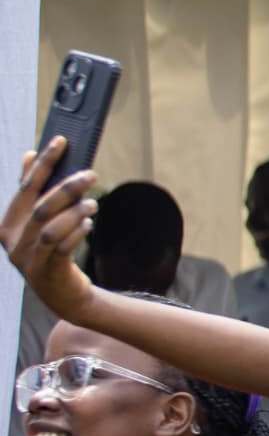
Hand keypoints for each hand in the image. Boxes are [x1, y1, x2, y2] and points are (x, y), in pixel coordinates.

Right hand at [2, 142, 98, 321]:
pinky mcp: (46, 273)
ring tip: (93, 204)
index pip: (26, 187)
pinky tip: (88, 225)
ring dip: (74, 213)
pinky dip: (76, 233)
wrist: (62, 294)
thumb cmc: (50, 250)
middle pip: (40, 207)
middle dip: (66, 188)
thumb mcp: (38, 221)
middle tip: (91, 175)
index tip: (61, 142)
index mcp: (8, 223)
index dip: (43, 163)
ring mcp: (27, 258)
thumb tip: (30, 154)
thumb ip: (34, 191)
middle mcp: (13, 240)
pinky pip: (61, 249)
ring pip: (50, 228)